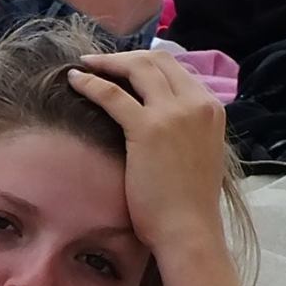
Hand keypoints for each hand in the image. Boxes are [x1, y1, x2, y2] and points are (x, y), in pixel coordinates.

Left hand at [66, 50, 233, 256]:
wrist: (189, 229)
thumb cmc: (189, 202)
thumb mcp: (198, 152)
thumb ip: (186, 128)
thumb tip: (162, 118)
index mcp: (211, 108)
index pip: (176, 68)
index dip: (146, 62)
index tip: (124, 67)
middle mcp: (196, 103)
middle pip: (157, 59)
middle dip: (126, 56)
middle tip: (100, 62)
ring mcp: (173, 113)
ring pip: (137, 68)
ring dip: (107, 63)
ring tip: (84, 66)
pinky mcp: (147, 128)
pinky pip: (113, 94)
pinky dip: (91, 83)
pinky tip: (74, 81)